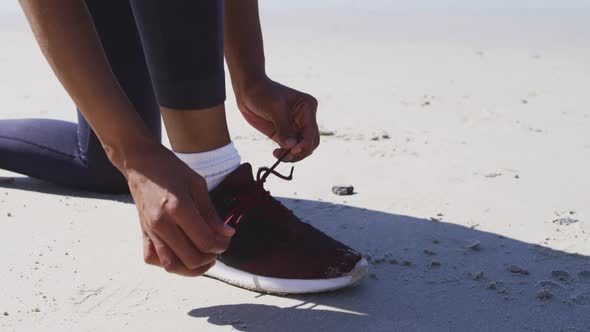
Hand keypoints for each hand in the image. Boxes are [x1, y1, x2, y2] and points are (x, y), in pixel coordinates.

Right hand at [123, 142, 234, 276]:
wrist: (140, 162)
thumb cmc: (170, 168)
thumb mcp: (197, 184)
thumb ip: (211, 212)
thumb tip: (227, 233)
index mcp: (178, 208)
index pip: (205, 241)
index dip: (221, 245)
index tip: (227, 239)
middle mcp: (162, 224)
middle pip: (191, 259)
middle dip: (210, 258)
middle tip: (218, 247)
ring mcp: (150, 231)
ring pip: (172, 266)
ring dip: (192, 268)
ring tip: (204, 257)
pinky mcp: (143, 233)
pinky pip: (153, 259)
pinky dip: (169, 263)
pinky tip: (181, 254)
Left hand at [235, 77, 319, 161]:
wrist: (247, 90)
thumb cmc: (262, 93)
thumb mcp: (275, 108)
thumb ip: (284, 128)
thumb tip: (291, 147)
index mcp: (308, 108)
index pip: (311, 131)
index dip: (305, 144)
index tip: (293, 150)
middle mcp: (305, 118)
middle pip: (310, 142)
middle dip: (300, 152)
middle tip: (286, 156)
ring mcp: (295, 127)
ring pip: (302, 148)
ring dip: (293, 155)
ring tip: (279, 155)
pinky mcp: (284, 133)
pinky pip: (290, 149)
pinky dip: (286, 154)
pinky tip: (276, 153)